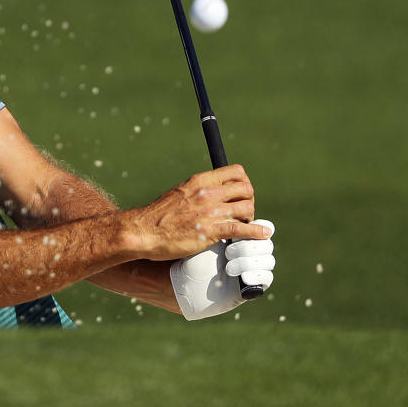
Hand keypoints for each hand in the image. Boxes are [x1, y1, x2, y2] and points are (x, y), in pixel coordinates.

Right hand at [126, 165, 269, 260]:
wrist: (145, 231)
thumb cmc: (160, 215)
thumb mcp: (180, 192)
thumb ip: (199, 191)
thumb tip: (216, 192)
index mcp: (200, 180)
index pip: (236, 172)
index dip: (245, 183)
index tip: (241, 194)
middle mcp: (207, 193)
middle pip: (246, 189)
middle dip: (250, 200)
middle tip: (243, 211)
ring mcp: (210, 212)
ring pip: (247, 209)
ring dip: (251, 217)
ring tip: (244, 225)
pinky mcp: (210, 231)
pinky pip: (242, 229)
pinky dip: (256, 232)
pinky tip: (263, 234)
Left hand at [170, 219, 275, 320]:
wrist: (183, 279)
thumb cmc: (189, 253)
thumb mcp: (202, 230)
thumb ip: (218, 214)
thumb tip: (232, 198)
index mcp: (241, 235)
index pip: (262, 226)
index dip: (253, 227)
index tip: (235, 228)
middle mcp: (250, 251)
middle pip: (266, 242)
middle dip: (248, 245)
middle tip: (229, 250)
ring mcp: (253, 268)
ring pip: (268, 259)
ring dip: (247, 261)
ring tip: (228, 266)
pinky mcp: (253, 285)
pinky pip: (266, 278)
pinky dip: (255, 275)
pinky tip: (240, 277)